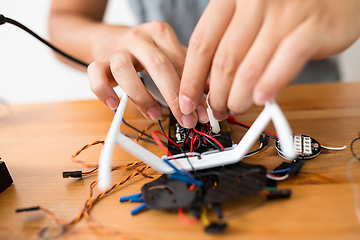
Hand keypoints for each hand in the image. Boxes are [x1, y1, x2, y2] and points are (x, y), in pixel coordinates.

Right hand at [88, 21, 207, 126]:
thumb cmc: (144, 53)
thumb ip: (186, 72)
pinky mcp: (98, 60)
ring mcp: (117, 48)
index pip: (181, 62)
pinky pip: (94, 74)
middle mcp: (138, 37)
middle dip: (174, 97)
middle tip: (185, 119)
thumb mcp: (168, 56)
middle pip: (158, 65)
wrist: (109, 39)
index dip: (192, 90)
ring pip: (124, 70)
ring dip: (142, 97)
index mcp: (160, 33)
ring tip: (153, 115)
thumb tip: (209, 94)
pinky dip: (104, 91)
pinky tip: (115, 105)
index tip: (200, 112)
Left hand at [179, 0, 359, 119]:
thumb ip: (229, 43)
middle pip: (224, 61)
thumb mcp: (249, 16)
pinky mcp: (313, 27)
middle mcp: (255, 1)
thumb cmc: (286, 8)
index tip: (185, 101)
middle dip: (216, 94)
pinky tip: (262, 99)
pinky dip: (270, 85)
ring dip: (239, 98)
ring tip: (237, 107)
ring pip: (250, 69)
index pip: (201, 44)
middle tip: (216, 108)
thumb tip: (206, 83)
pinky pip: (285, 63)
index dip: (191, 78)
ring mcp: (285, 12)